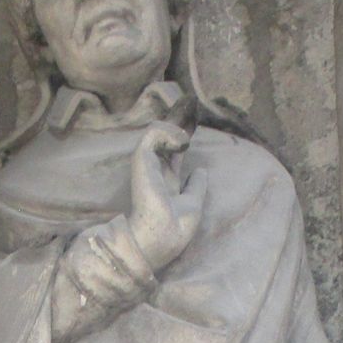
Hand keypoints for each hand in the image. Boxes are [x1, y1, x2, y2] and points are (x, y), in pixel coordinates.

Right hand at [129, 122, 206, 271]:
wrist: (161, 238)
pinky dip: (168, 132)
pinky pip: (152, 135)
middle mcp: (156, 172)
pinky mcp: (142, 160)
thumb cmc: (175, 229)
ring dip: (174, 125)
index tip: (192, 126)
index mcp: (167, 183)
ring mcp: (147, 166)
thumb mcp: (192, 204)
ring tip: (186, 135)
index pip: (173, 155)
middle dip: (177, 121)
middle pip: (165, 139)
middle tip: (190, 103)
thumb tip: (200, 171)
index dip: (182, 139)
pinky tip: (182, 141)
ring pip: (156, 132)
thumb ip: (196, 187)